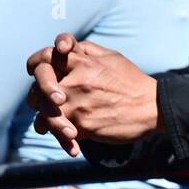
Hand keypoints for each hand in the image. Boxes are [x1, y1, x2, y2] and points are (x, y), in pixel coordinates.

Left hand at [26, 36, 160, 154]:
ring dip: (45, 118)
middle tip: (47, 101)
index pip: (45, 56)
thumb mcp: (112, 57)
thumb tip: (65, 47)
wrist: (152, 107)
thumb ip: (87, 51)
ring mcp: (77, 104)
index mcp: (83, 61)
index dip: (36, 62)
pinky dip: (62, 138)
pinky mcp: (81, 126)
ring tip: (50, 124)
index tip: (35, 70)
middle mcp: (76, 81)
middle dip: (38, 94)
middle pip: (40, 85)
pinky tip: (71, 140)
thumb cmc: (132, 81)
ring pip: (44, 112)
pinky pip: (59, 132)